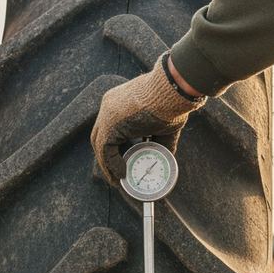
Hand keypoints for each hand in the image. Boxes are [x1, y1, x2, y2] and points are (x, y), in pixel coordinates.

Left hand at [91, 54, 205, 184]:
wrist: (172, 92)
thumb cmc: (173, 105)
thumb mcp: (164, 125)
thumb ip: (160, 140)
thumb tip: (165, 157)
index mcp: (119, 102)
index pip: (109, 128)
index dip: (114, 147)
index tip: (123, 162)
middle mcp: (109, 106)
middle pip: (101, 137)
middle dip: (108, 158)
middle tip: (117, 174)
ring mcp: (107, 115)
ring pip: (100, 145)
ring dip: (108, 165)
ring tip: (118, 180)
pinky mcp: (110, 125)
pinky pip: (105, 150)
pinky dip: (112, 164)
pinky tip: (122, 174)